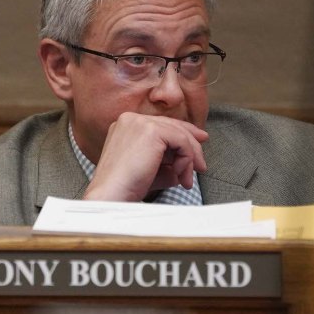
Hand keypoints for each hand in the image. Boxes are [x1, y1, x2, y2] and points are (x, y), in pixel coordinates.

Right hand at [82, 112, 208, 201]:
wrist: (112, 195)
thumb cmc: (126, 188)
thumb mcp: (149, 170)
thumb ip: (167, 163)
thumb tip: (188, 163)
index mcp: (125, 126)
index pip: (160, 125)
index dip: (182, 135)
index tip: (197, 147)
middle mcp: (130, 119)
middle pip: (172, 126)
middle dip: (191, 146)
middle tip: (201, 165)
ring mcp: (139, 122)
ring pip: (179, 133)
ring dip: (189, 158)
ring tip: (187, 179)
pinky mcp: (150, 130)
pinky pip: (181, 140)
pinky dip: (187, 159)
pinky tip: (180, 175)